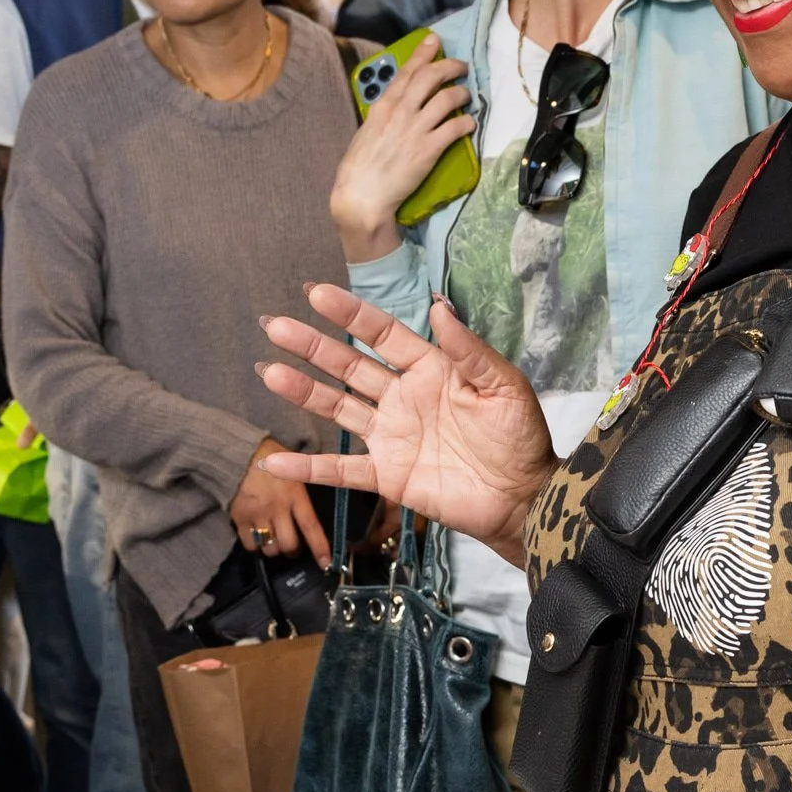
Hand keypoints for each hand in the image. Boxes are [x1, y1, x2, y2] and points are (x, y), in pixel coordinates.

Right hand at [229, 435, 329, 565]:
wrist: (235, 453)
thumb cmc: (267, 456)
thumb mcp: (294, 466)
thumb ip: (303, 486)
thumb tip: (313, 506)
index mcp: (294, 494)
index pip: (311, 526)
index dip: (320, 548)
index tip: (326, 563)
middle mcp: (277, 508)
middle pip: (289, 545)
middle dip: (293, 550)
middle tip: (292, 547)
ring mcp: (258, 515)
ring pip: (271, 548)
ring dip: (274, 549)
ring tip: (274, 539)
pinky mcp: (240, 518)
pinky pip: (251, 545)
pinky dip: (256, 545)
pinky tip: (258, 536)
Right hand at [256, 287, 553, 561]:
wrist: (523, 497)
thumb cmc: (520, 438)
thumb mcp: (503, 386)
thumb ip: (469, 349)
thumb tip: (439, 306)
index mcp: (430, 370)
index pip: (383, 335)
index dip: (351, 314)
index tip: (317, 293)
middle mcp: (403, 398)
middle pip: (349, 366)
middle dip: (312, 346)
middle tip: (275, 326)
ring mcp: (391, 437)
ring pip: (338, 408)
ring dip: (303, 391)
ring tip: (268, 371)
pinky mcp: (387, 475)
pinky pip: (341, 470)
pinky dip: (309, 467)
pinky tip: (276, 462)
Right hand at [332, 39, 473, 263]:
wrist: (363, 194)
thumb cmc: (360, 166)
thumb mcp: (367, 130)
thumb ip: (384, 115)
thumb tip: (398, 106)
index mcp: (383, 105)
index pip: (406, 71)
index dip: (423, 53)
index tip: (433, 41)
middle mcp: (400, 111)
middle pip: (430, 77)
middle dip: (449, 66)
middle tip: (460, 66)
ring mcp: (415, 129)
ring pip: (446, 99)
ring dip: (461, 93)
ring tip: (467, 95)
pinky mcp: (428, 150)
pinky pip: (454, 128)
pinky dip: (466, 123)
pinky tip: (470, 123)